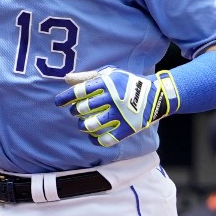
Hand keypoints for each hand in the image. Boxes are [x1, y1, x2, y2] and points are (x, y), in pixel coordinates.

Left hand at [55, 66, 179, 147]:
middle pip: (83, 109)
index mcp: (107, 83)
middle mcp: (113, 97)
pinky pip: (107, 140)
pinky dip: (97, 140)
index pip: (80, 91)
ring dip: (83, 126)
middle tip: (78, 112)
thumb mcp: (109, 74)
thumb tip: (66, 79)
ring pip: (92, 125)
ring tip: (84, 125)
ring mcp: (121, 114)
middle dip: (75, 112)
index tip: (59, 103)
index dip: (66, 98)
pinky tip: (95, 137)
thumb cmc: (127, 83)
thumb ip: (87, 77)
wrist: (156, 94)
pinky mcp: (129, 128)